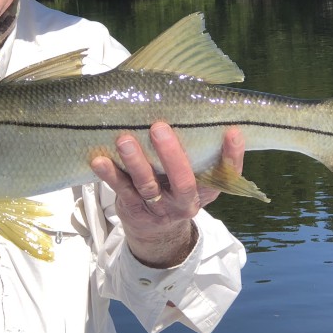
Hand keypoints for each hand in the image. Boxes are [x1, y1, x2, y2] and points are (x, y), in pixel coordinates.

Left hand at [90, 123, 244, 267]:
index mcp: (207, 189)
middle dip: (171, 155)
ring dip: (135, 162)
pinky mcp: (134, 209)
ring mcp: (159, 207)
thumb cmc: (176, 186)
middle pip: (182, 181)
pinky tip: (100, 160)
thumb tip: (195, 102)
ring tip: (124, 140)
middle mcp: (185, 202)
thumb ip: (196, 150)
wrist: (155, 230)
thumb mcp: (195, 175)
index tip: (233, 131)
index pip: (227, 174)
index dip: (232, 155)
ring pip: (148, 185)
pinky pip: (122, 191)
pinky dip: (110, 175)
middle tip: (159, 128)